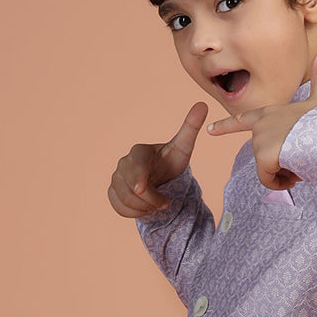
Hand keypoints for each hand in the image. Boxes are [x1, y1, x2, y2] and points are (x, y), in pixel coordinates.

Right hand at [108, 101, 209, 217]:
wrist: (162, 180)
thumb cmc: (172, 163)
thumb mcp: (183, 148)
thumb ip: (190, 127)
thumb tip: (203, 104)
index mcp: (139, 152)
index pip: (135, 163)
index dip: (138, 176)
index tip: (143, 189)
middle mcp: (124, 163)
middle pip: (129, 185)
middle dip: (148, 198)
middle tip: (164, 202)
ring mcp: (116, 178)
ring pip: (124, 198)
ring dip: (143, 207)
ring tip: (157, 205)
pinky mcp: (113, 192)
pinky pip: (118, 207)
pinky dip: (133, 213)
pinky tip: (145, 210)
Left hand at [205, 50, 316, 190]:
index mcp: (269, 113)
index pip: (243, 119)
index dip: (226, 126)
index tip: (210, 130)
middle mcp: (261, 125)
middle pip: (264, 156)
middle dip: (281, 165)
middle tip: (301, 160)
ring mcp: (260, 140)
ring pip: (268, 170)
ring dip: (285, 173)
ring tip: (302, 163)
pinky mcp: (263, 156)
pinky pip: (268, 180)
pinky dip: (281, 183)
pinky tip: (296, 174)